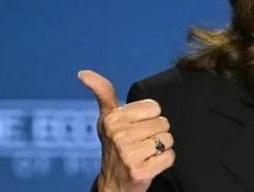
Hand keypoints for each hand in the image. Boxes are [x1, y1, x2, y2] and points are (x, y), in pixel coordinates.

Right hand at [78, 70, 174, 191]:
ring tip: (146, 153)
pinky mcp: (141, 172)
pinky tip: (150, 164)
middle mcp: (119, 136)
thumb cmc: (114, 146)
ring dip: (161, 148)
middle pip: (163, 123)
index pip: (154, 107)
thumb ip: (103, 92)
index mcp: (112, 119)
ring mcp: (129, 155)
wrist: (113, 184)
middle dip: (156, 133)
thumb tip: (84, 72)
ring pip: (168, 139)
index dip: (149, 118)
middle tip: (141, 143)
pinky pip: (170, 157)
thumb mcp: (107, 118)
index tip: (137, 127)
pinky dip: (164, 161)